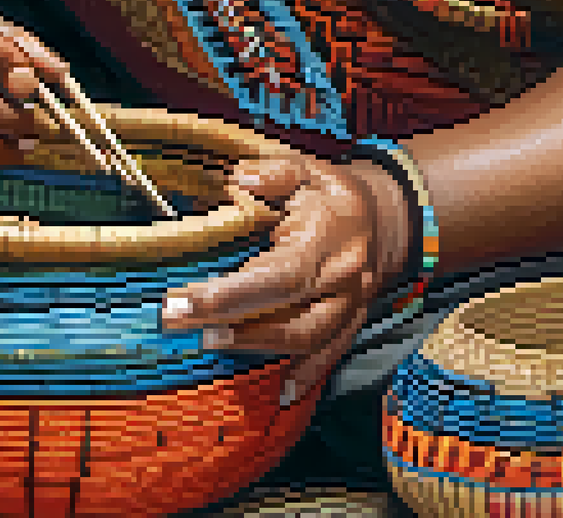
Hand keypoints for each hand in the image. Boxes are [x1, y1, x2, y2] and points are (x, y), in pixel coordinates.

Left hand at [161, 150, 411, 405]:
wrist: (387, 217)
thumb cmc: (334, 194)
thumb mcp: (308, 169)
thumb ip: (274, 172)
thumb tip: (239, 179)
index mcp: (329, 239)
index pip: (278, 275)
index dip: (230, 294)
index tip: (181, 300)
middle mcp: (343, 278)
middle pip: (286, 313)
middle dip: (227, 321)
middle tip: (175, 322)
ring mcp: (351, 305)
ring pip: (307, 338)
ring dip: (256, 345)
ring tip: (207, 341)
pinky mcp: (352, 322)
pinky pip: (331, 354)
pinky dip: (308, 375)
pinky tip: (282, 393)